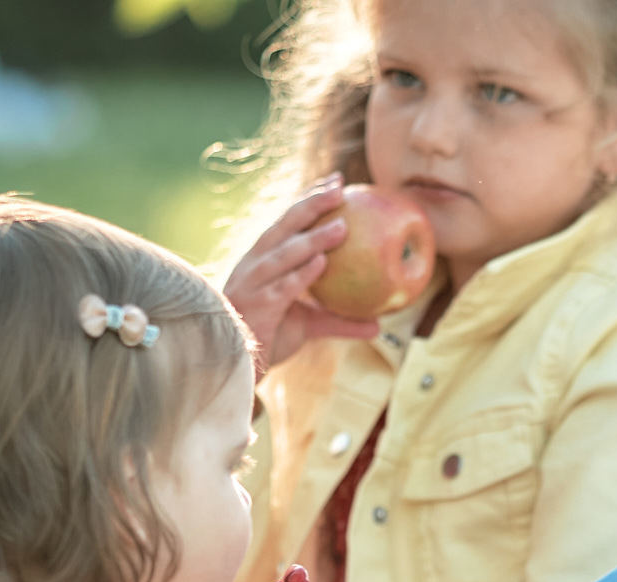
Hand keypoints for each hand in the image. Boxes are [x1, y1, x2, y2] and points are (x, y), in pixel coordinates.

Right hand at [223, 175, 379, 376]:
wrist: (237, 365)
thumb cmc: (268, 336)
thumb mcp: (309, 325)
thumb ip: (340, 321)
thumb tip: (378, 324)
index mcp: (265, 259)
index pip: (289, 221)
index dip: (312, 198)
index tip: (338, 181)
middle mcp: (256, 264)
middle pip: (285, 226)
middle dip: (312, 204)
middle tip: (340, 188)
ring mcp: (254, 283)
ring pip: (284, 254)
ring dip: (312, 238)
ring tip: (342, 227)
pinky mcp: (257, 306)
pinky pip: (282, 287)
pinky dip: (301, 274)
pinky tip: (322, 263)